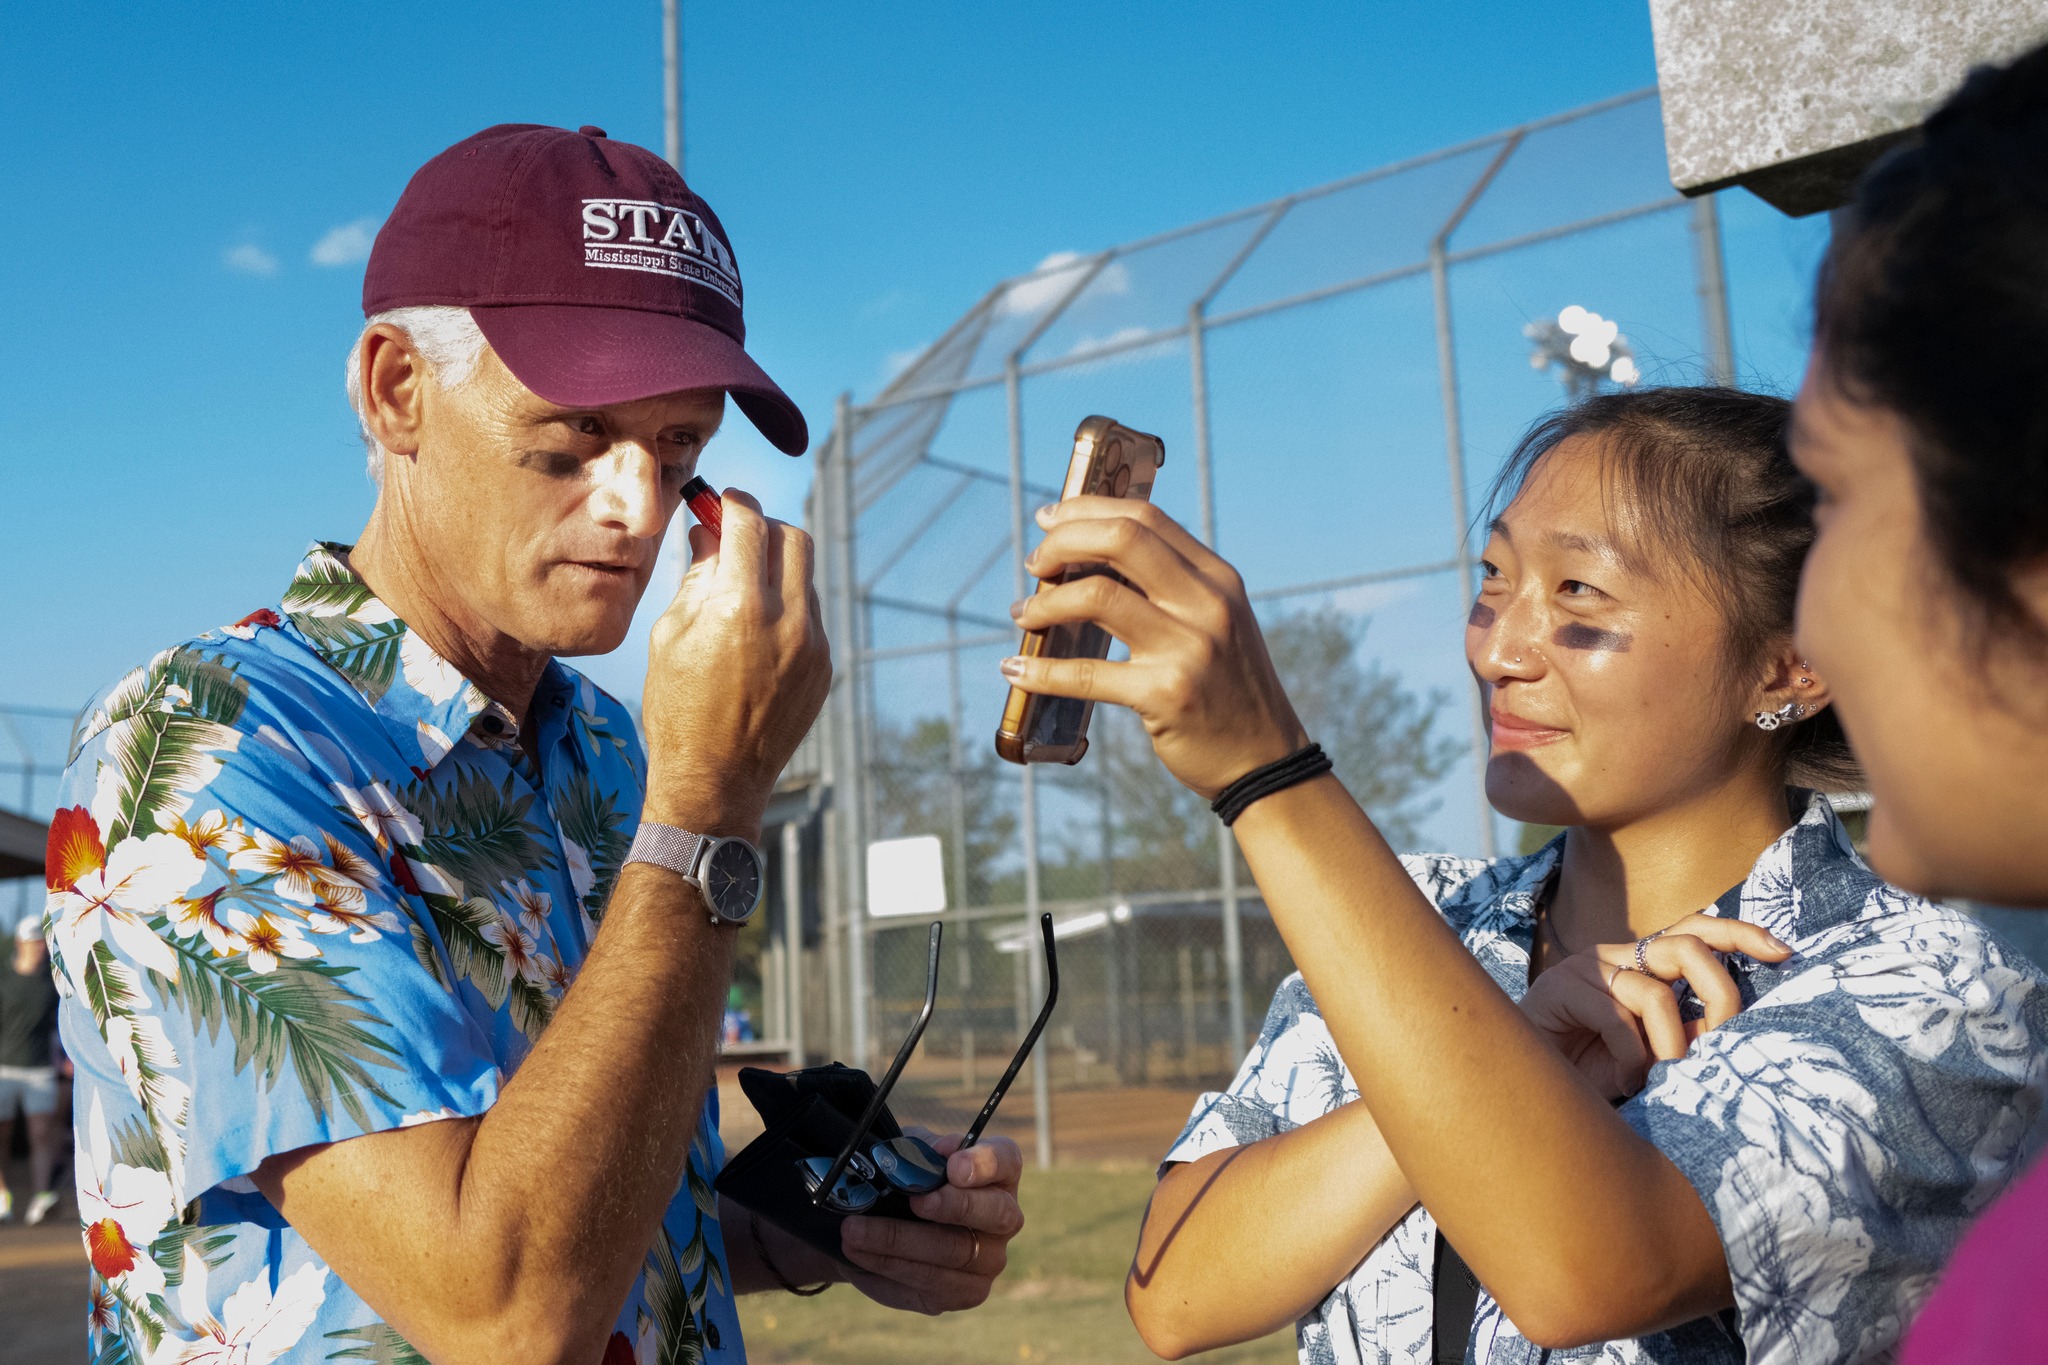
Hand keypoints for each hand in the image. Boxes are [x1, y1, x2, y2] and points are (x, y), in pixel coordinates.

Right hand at [641, 489, 830, 835]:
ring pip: (806, 576)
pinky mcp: (824, 665)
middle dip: (764, 528)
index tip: (722, 501)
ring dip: (777, 568)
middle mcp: (786, 620)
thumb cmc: (678, 707)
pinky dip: (787, 606)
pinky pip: (810, 614)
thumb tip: (710, 530)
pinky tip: (757, 632)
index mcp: (739, 607)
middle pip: (793, 537)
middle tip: (737, 538)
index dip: (733, 503)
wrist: (716, 779)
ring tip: (742, 592)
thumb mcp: (670, 634)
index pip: (749, 523)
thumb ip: (697, 575)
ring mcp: (813, 644)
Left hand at [838, 1131, 1024, 1314]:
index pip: (1006, 1161)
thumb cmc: (908, 1180)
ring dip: (898, 1240)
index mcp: (998, 1174)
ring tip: (854, 1230)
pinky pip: (929, 1282)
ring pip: (953, 1252)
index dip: (984, 1163)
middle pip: (996, 1213)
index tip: (953, 1167)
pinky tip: (857, 1253)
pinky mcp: (964, 1293)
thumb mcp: (910, 1155)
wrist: (883, 1224)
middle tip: (915, 1201)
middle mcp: (1004, 1218)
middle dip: (954, 1206)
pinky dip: (887, 1266)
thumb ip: (923, 1151)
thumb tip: (941, 1150)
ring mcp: (989, 1260)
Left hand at [1002, 497, 1305, 797]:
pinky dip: (1041, 671)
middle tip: (1035, 565)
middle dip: (1062, 542)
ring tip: (1023, 616)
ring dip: (1044, 603)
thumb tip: (1088, 559)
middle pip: (1121, 540)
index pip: (1146, 518)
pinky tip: (1017, 670)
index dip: (1087, 509)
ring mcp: (1188, 649)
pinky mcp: (1165, 696)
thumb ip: (1170, 589)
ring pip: (1096, 597)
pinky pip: (1086, 674)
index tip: (1048, 518)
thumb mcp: (1216, 624)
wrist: (1263, 761)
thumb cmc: (1226, 690)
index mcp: (1218, 578)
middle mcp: (1207, 605)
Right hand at [1520, 914, 1792, 1099]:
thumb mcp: (1653, 1054)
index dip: (1740, 933)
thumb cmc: (1593, 1074)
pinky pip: (1617, 1020)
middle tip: (1725, 1037)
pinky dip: (1629, 1058)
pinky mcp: (1560, 987)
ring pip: (1654, 993)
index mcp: (1643, 963)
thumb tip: (1732, 1028)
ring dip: (1670, 1046)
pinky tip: (1620, 1079)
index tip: (1784, 951)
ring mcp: (1588, 968)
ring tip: (1659, 1079)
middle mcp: (1618, 956)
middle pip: (1686, 944)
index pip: (1696, 930)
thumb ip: (1686, 1034)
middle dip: (1721, 991)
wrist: (1528, 1090)